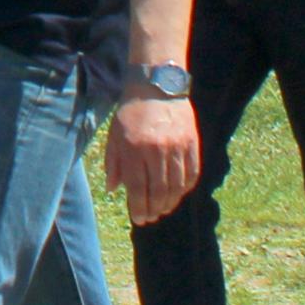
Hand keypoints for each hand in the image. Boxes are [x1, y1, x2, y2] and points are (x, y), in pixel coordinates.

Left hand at [107, 92, 202, 223]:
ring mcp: (176, 147)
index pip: (137, 187)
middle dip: (154, 209)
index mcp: (133, 148)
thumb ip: (113, 163)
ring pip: (176, 186)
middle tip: (151, 218)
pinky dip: (185, 189)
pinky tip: (178, 194)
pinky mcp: (192, 143)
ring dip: (170, 203)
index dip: (138, 207)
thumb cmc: (131, 112)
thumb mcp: (115, 135)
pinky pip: (192, 174)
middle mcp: (156, 150)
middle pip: (158, 190)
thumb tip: (113, 189)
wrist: (157, 85)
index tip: (138, 219)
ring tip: (163, 210)